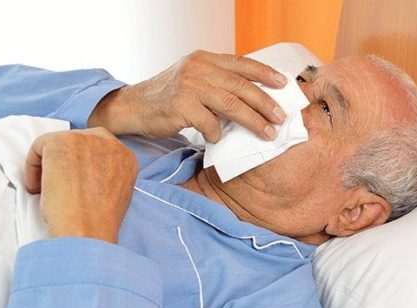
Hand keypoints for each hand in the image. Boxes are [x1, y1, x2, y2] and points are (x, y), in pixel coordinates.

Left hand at [24, 128, 137, 242]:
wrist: (87, 230)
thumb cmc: (96, 223)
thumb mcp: (113, 195)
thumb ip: (104, 177)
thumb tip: (83, 176)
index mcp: (125, 158)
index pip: (99, 151)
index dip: (81, 166)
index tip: (72, 180)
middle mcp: (109, 143)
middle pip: (79, 143)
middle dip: (65, 163)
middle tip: (56, 184)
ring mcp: (86, 140)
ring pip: (59, 144)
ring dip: (49, 166)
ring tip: (46, 189)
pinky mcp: (61, 142)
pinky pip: (39, 147)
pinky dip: (32, 166)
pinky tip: (37, 187)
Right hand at [88, 50, 286, 142]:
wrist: (133, 106)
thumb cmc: (167, 97)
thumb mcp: (192, 78)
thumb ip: (217, 81)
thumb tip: (252, 96)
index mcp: (203, 58)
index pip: (241, 62)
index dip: (265, 72)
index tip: (283, 84)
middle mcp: (197, 68)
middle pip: (241, 85)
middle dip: (265, 102)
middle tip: (280, 117)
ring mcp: (188, 86)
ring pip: (231, 105)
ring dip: (252, 121)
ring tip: (266, 133)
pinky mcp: (180, 106)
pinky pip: (209, 124)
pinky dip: (217, 134)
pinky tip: (216, 139)